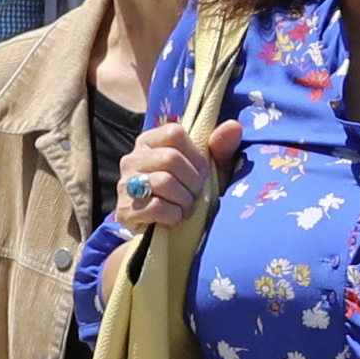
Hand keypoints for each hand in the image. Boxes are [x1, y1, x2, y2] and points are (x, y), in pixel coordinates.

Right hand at [111, 109, 241, 231]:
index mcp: (150, 141)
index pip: (174, 133)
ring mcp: (125, 184)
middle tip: (196, 194)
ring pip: (164, 182)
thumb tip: (234, 125)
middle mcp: (132, 158)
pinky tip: (174, 217)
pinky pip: (156, 207)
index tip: (202, 172)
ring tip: (186, 207)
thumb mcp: (209, 170)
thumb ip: (222, 147)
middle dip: (193, 181)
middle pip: (170, 158)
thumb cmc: (189, 192)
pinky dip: (174, 215)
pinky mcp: (125, 209)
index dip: (196, 155)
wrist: (167, 232)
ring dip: (185, 200)